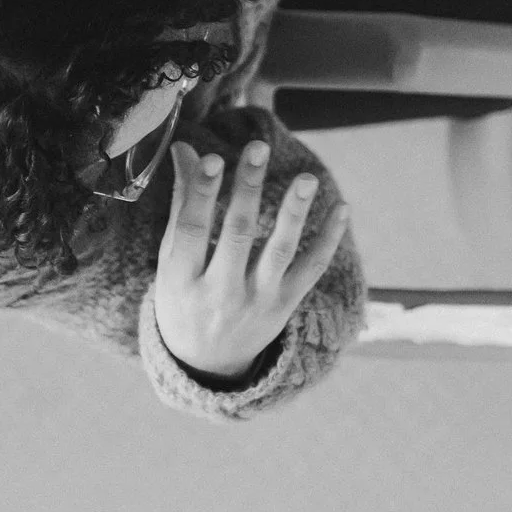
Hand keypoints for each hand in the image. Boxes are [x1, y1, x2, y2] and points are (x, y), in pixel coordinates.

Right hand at [151, 138, 348, 381]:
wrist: (207, 364)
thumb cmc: (182, 298)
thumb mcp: (171, 259)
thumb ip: (183, 204)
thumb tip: (184, 147)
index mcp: (181, 279)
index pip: (193, 231)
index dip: (203, 194)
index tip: (215, 159)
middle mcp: (220, 293)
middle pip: (237, 235)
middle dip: (248, 190)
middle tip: (259, 149)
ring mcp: (257, 301)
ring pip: (280, 253)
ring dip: (295, 214)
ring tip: (306, 179)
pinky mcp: (285, 305)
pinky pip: (311, 270)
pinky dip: (328, 240)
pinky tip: (341, 208)